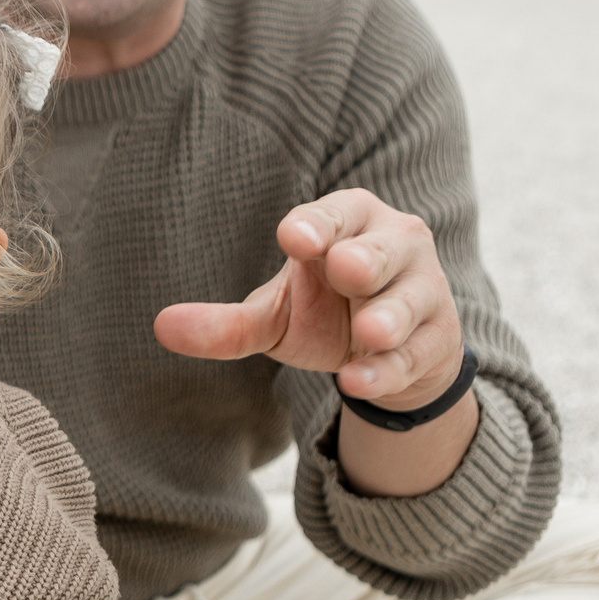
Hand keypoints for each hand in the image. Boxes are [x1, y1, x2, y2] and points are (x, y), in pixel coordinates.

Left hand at [152, 188, 464, 408]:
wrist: (391, 355)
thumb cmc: (325, 312)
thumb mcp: (273, 315)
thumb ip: (226, 323)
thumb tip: (161, 326)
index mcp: (348, 221)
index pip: (333, 215)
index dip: (316, 225)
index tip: (294, 238)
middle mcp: (394, 245)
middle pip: (383, 248)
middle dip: (365, 259)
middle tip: (345, 269)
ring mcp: (422, 292)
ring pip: (409, 301)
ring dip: (389, 317)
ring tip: (368, 332)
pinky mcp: (437, 341)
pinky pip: (413, 355)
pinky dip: (386, 371)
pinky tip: (356, 384)